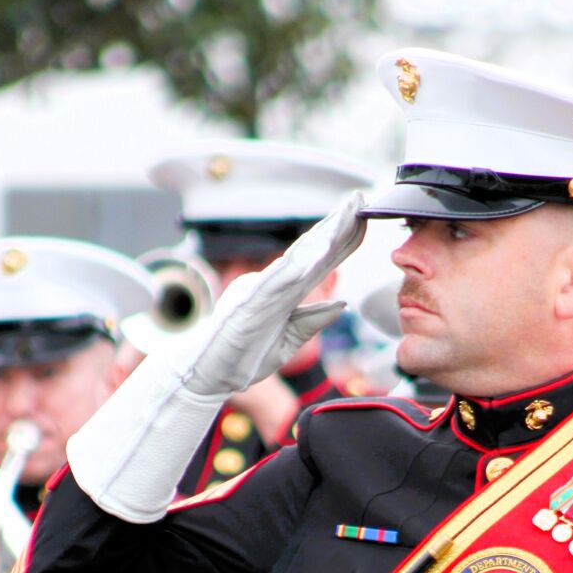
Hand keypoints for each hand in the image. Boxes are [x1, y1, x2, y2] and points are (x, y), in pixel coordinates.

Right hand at [172, 192, 365, 398]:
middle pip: (312, 252)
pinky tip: (316, 255)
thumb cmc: (242, 357)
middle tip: (359, 199)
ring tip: (344, 217)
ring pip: (297, 259)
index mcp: (286, 293)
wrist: (207, 374)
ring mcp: (262, 291)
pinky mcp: (249, 304)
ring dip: (322, 239)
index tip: (366, 219)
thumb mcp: (288, 342)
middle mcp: (275, 285)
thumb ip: (312, 321)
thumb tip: (342, 304)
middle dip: (338, 226)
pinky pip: (274, 283)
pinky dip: (295, 268)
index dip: (345, 241)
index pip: (322, 263)